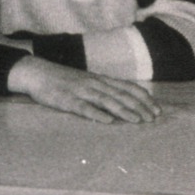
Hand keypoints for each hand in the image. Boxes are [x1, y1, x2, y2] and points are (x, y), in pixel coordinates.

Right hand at [9, 58, 162, 123]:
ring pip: (106, 101)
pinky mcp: (67, 100)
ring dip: (124, 111)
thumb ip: (104, 89)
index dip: (144, 98)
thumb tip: (124, 99)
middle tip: (153, 118)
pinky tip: (107, 121)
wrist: (37, 72)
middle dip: (139, 107)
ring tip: (138, 120)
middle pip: (121, 95)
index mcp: (101, 80)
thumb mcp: (87, 82)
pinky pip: (83, 108)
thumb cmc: (64, 80)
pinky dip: (96, 114)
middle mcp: (94, 84)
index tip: (157, 109)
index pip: (128, 87)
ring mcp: (81, 91)